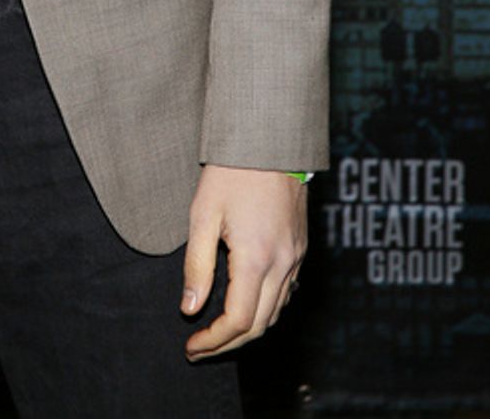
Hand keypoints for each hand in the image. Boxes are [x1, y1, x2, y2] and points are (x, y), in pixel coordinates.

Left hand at [181, 164, 306, 358]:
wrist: (270, 141)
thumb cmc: (231, 173)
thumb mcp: (202, 215)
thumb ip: (197, 265)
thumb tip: (189, 308)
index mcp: (256, 258)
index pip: (238, 321)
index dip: (213, 341)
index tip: (191, 346)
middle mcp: (283, 264)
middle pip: (259, 325)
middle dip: (228, 343)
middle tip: (200, 347)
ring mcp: (296, 257)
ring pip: (276, 312)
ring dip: (248, 329)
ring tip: (217, 331)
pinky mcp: (300, 248)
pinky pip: (286, 292)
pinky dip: (266, 308)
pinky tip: (245, 302)